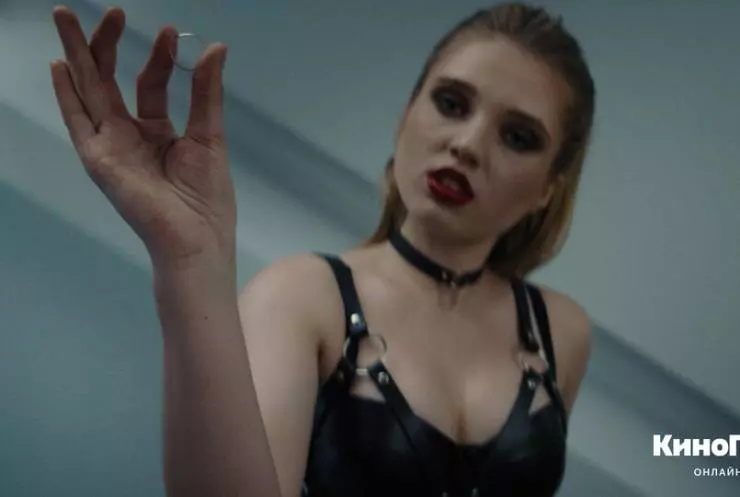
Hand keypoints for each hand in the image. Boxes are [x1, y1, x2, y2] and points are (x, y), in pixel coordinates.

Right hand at [51, 6, 235, 268]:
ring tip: (67, 16)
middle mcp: (129, 135)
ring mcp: (111, 146)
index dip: (158, 57)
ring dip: (78, 55)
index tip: (173, 33)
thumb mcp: (209, 136)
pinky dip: (67, 94)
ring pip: (88, 91)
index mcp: (157, 132)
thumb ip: (205, 93)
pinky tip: (60, 65)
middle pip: (109, 80)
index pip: (149, 83)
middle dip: (105, 43)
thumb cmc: (207, 198)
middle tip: (111, 9)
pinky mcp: (100, 159)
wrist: (197, 239)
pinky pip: (78, 122)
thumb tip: (215, 48)